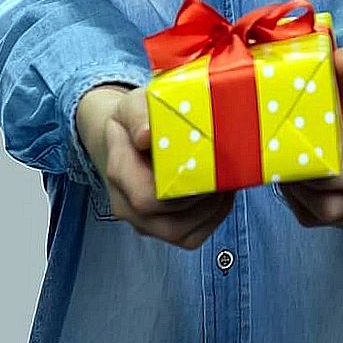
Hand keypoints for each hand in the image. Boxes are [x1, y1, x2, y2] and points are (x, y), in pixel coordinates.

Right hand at [77, 84, 234, 248]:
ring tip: (225, 182)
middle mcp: (126, 205)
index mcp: (117, 172)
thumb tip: (145, 135)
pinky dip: (212, 218)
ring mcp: (143, 223)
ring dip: (211, 209)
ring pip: (181, 233)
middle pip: (167, 218)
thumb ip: (138, 114)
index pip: (146, 195)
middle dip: (202, 197)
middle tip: (223, 173)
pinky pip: (190, 237)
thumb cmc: (135, 121)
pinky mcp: (162, 230)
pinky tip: (221, 195)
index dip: (180, 185)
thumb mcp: (133, 104)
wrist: (127, 140)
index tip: (202, 163)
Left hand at [280, 47, 342, 229]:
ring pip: (324, 217)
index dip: (316, 175)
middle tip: (279, 163)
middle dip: (299, 190)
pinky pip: (322, 219)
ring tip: (285, 169)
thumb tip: (338, 58)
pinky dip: (303, 205)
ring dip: (298, 198)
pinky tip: (295, 181)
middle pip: (332, 207)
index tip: (292, 154)